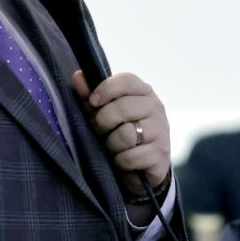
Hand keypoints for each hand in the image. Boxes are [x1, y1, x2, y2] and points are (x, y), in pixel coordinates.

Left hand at [71, 70, 170, 198]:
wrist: (145, 164)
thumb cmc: (121, 132)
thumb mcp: (105, 112)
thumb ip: (90, 96)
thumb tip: (78, 76)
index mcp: (143, 92)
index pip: (127, 80)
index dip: (106, 88)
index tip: (93, 101)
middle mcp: (155, 108)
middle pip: (123, 107)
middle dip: (103, 122)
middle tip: (100, 131)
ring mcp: (161, 131)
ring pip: (125, 135)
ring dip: (111, 145)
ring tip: (113, 146)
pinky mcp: (160, 154)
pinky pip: (130, 157)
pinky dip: (121, 161)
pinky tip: (123, 160)